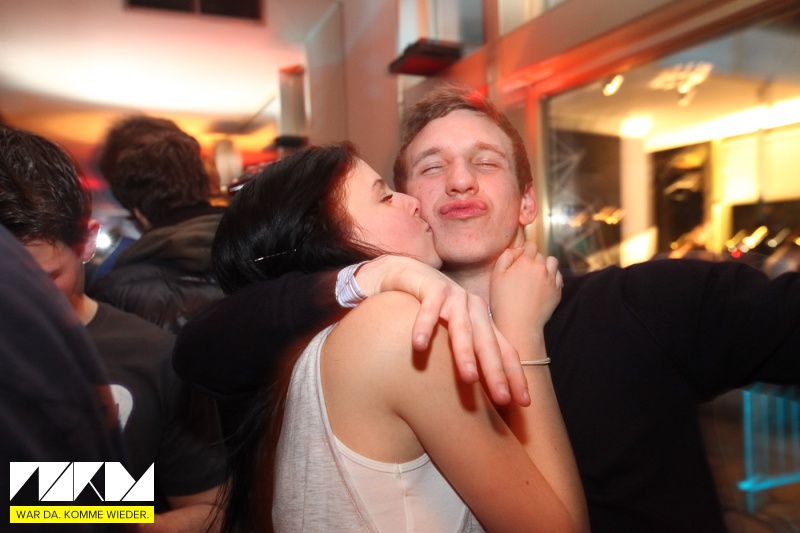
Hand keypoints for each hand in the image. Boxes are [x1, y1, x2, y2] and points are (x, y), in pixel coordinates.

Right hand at [355, 255, 529, 405]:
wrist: (409, 272)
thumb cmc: (433, 308)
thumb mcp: (454, 331)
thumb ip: (468, 352)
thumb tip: (480, 390)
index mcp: (483, 322)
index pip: (505, 351)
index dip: (515, 376)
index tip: (523, 403)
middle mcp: (474, 309)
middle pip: (488, 344)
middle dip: (496, 372)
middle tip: (502, 398)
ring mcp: (454, 297)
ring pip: (462, 328)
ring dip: (465, 353)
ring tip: (469, 378)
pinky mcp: (432, 287)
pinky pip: (429, 309)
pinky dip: (424, 326)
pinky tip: (419, 346)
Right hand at [489, 242, 561, 347]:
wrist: (519, 325)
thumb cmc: (503, 301)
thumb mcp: (496, 276)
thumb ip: (505, 257)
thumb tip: (517, 250)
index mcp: (526, 261)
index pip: (530, 245)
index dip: (524, 250)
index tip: (520, 258)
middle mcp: (541, 267)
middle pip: (541, 254)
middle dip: (533, 259)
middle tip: (524, 272)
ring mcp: (551, 279)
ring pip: (552, 262)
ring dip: (545, 265)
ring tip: (536, 276)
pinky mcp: (558, 291)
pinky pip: (558, 276)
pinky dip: (552, 276)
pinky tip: (543, 285)